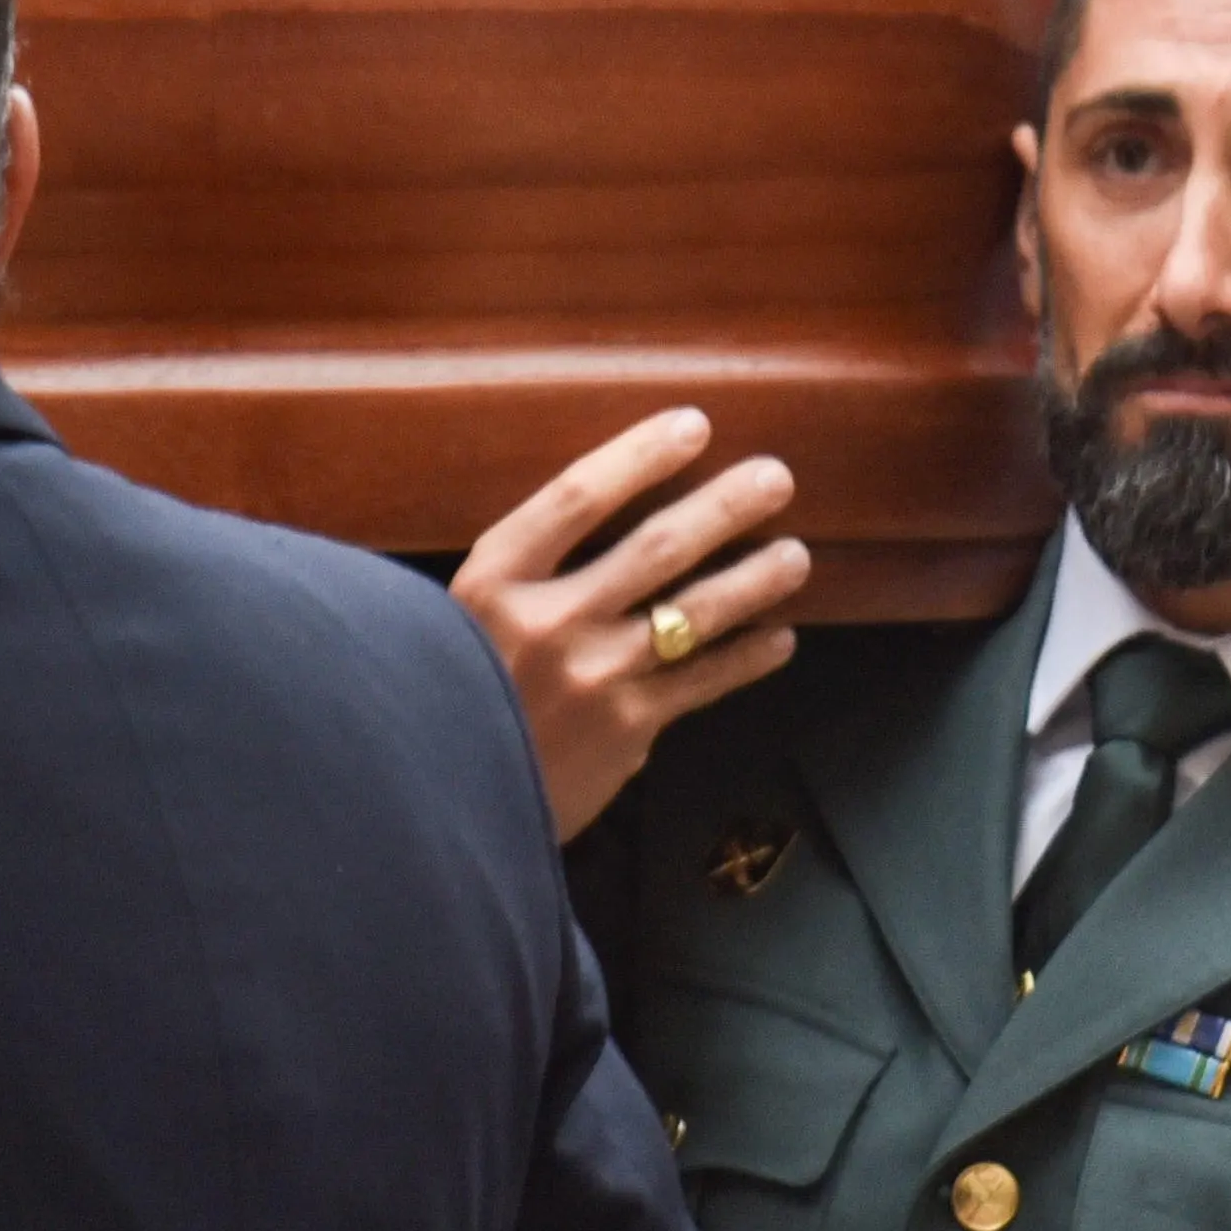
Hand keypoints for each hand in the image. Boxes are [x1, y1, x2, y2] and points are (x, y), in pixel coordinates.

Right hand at [455, 408, 811, 841]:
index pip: (577, 496)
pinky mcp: (625, 730)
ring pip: (695, 612)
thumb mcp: (447, 624)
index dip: (640, 456)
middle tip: (776, 478)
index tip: (692, 424)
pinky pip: (703, 681)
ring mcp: (593, 677)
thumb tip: (590, 523)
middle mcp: (547, 621)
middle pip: (656, 547)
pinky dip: (746, 658)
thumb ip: (515, 578)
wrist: (434, 806)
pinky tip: (779, 639)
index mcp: (492, 581)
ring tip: (795, 556)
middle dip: (725, 506)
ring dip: (754, 579)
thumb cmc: (441, 702)